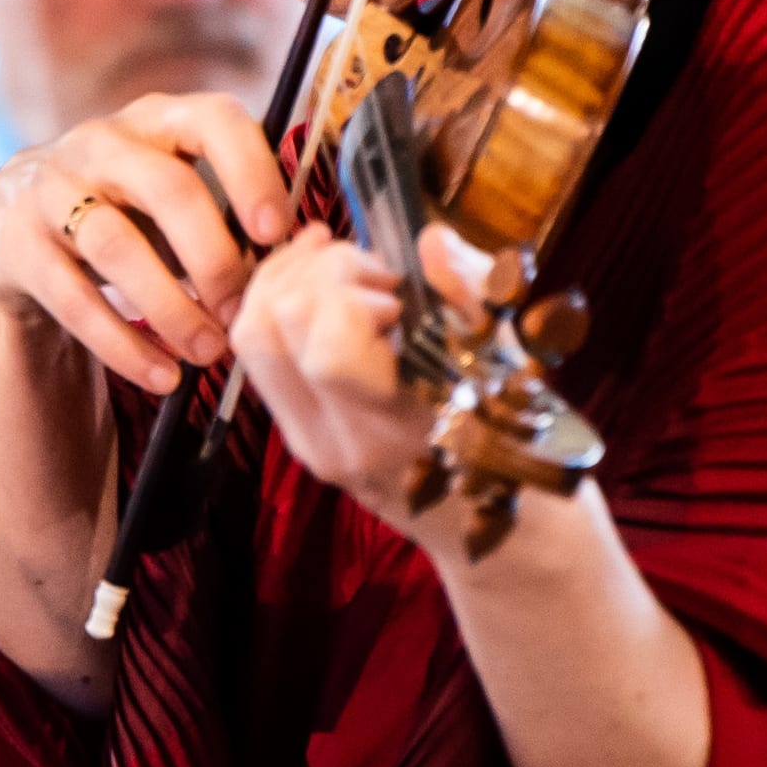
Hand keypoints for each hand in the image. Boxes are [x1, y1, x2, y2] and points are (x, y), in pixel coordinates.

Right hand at [0, 92, 292, 394]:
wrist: (13, 230)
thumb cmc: (131, 213)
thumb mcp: (179, 196)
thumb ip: (237, 218)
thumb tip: (308, 266)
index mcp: (161, 121)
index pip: (215, 121)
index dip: (252, 172)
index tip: (278, 233)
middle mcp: (103, 143)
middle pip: (168, 188)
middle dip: (215, 257)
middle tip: (244, 312)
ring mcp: (52, 189)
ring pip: (115, 244)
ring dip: (171, 307)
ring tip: (210, 352)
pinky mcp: (17, 243)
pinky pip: (71, 296)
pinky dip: (122, 343)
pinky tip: (163, 375)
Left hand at [229, 222, 483, 535]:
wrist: (494, 526)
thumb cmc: (516, 443)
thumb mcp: (511, 365)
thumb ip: (471, 297)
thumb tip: (430, 239)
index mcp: (393, 430)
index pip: (325, 346)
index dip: (352, 293)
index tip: (401, 296)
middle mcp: (333, 441)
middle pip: (267, 328)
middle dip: (317, 274)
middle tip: (376, 278)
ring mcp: (305, 441)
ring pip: (249, 336)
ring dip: (292, 283)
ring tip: (351, 274)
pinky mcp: (296, 432)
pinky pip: (262, 354)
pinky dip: (286, 306)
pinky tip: (332, 290)